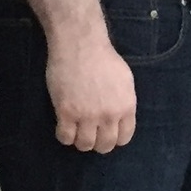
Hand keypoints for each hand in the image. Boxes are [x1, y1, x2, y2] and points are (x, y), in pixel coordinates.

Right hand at [47, 28, 135, 151]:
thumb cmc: (103, 58)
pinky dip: (64, 136)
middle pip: (105, 145)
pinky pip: (65, 138)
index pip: (124, 138)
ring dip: (80, 141)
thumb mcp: (124, 81)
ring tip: (76, 130)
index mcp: (126, 107)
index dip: (114, 138)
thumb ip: (123, 102)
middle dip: (98, 143)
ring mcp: (87, 116)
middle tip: (90, 134)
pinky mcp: (66, 113)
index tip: (106, 133)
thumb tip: (119, 118)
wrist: (80, 45)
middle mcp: (109, 115)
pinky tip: (64, 125)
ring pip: (85, 145)